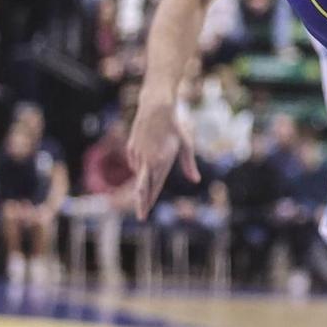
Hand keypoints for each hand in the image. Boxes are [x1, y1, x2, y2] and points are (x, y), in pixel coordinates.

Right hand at [127, 97, 197, 217]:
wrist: (156, 109)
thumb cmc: (175, 127)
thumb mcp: (186, 145)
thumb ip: (189, 164)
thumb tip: (196, 180)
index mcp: (161, 162)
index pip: (155, 186)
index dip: (150, 201)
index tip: (145, 214)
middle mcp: (147, 161)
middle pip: (141, 188)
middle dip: (141, 203)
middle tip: (141, 217)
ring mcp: (137, 155)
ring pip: (139, 173)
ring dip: (144, 179)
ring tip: (153, 169)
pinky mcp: (131, 148)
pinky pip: (135, 163)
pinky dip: (141, 165)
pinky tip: (148, 156)